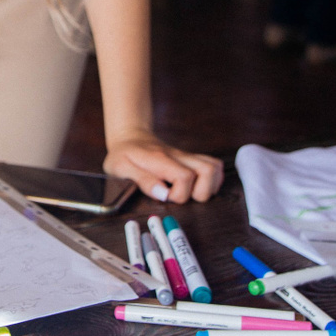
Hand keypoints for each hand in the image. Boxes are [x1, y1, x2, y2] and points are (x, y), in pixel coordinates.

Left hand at [104, 134, 224, 204]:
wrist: (130, 138)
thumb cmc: (123, 155)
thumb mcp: (121, 168)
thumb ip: (142, 180)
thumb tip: (163, 194)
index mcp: (161, 160)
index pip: (185, 177)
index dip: (179, 194)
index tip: (165, 197)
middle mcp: (179, 157)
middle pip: (209, 171)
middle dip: (200, 193)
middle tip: (181, 197)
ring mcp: (188, 158)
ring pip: (215, 168)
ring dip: (209, 187)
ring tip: (191, 193)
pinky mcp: (192, 160)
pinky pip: (214, 167)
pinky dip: (212, 181)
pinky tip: (197, 187)